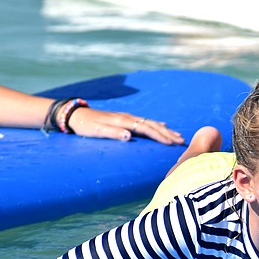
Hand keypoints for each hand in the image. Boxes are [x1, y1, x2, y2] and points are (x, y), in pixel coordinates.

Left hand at [68, 108, 184, 144]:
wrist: (76, 115)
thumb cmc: (86, 126)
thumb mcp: (97, 131)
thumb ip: (113, 133)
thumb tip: (129, 136)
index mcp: (124, 121)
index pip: (147, 129)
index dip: (160, 136)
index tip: (172, 143)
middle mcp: (128, 117)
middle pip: (152, 125)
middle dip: (168, 133)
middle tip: (182, 141)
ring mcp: (127, 117)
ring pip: (151, 123)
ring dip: (165, 130)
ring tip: (177, 135)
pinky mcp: (125, 119)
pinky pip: (145, 122)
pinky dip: (156, 125)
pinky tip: (163, 127)